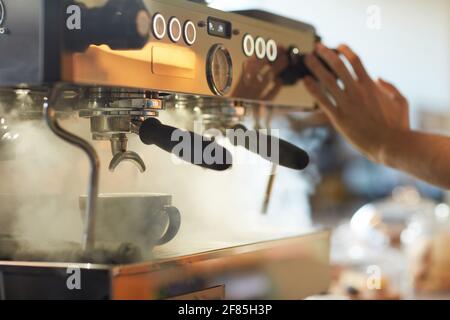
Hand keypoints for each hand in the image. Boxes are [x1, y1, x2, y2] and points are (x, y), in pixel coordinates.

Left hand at [303, 43, 409, 162]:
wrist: (390, 144)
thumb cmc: (398, 125)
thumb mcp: (401, 101)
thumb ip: (390, 87)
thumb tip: (379, 78)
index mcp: (370, 85)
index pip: (355, 60)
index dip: (345, 50)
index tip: (337, 46)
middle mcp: (357, 91)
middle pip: (338, 65)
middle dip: (325, 54)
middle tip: (316, 47)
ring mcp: (347, 103)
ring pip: (327, 79)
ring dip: (315, 67)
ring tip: (307, 59)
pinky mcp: (339, 117)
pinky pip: (322, 99)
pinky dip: (312, 88)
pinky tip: (305, 80)